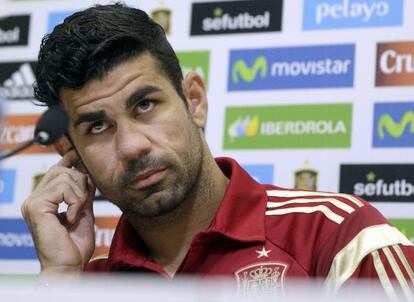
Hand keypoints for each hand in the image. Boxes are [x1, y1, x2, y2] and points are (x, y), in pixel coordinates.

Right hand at [21, 150, 95, 275]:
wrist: (69, 265)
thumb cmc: (75, 244)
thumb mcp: (82, 210)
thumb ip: (81, 192)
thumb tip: (85, 170)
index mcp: (43, 199)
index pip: (56, 170)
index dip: (68, 160)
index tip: (79, 154)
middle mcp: (34, 198)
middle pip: (61, 170)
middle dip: (80, 182)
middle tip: (84, 202)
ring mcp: (32, 201)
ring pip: (65, 178)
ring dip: (80, 195)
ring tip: (77, 214)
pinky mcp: (36, 206)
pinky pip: (64, 189)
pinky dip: (76, 202)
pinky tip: (72, 217)